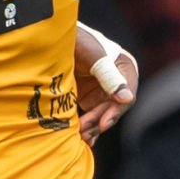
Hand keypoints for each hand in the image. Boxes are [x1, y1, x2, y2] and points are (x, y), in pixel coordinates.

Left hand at [74, 26, 138, 143]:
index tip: (103, 124)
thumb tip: (128, 99)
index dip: (115, 111)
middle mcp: (116, 82)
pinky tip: (82, 139)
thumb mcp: (94, 57)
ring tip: (80, 137)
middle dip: (99, 121)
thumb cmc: (77, 40)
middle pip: (113, 109)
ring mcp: (102, 91)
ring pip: (101, 115)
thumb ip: (109, 76)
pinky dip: (86, 127)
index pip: (126, 96)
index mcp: (124, 69)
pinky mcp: (88, 98)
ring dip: (92, 127)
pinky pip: (90, 116)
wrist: (52, 39)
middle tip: (83, 132)